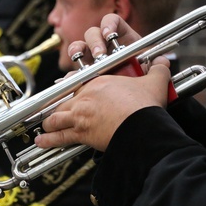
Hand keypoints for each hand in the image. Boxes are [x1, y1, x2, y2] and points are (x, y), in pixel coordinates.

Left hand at [35, 15, 171, 151]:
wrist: (141, 124)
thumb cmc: (144, 105)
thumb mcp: (153, 83)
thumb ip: (158, 71)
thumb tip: (165, 63)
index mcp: (97, 83)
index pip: (76, 83)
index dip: (71, 89)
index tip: (68, 93)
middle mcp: (84, 98)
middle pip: (62, 102)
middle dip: (57, 109)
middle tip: (52, 114)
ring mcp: (80, 116)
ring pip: (56, 118)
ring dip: (49, 124)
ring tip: (44, 128)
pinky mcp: (81, 132)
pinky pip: (59, 137)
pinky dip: (48, 140)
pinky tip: (40, 142)